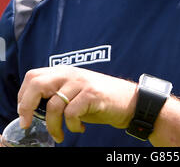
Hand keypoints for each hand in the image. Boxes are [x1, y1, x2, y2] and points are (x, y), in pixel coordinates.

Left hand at [17, 66, 136, 143]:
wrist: (129, 101)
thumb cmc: (99, 100)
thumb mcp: (74, 93)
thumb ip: (57, 94)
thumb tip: (33, 109)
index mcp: (63, 72)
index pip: (33, 76)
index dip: (23, 96)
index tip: (24, 115)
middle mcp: (70, 74)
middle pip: (37, 84)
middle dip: (27, 107)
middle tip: (29, 124)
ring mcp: (81, 83)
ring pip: (53, 105)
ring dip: (53, 127)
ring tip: (61, 135)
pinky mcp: (92, 94)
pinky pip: (71, 114)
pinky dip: (72, 127)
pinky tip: (80, 128)